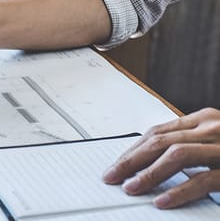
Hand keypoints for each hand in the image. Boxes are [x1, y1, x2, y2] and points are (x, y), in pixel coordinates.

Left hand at [103, 108, 219, 208]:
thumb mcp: (215, 142)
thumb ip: (189, 146)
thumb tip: (150, 163)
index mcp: (204, 120)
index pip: (158, 132)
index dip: (133, 150)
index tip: (116, 164)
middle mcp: (212, 127)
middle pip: (160, 142)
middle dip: (131, 160)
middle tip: (112, 176)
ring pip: (176, 155)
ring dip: (148, 173)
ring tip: (130, 188)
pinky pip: (202, 179)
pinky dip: (179, 191)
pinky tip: (162, 200)